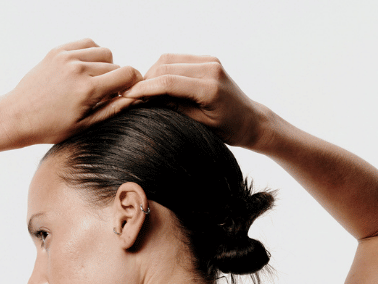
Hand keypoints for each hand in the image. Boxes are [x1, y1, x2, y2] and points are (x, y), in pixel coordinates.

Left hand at [1, 39, 141, 146]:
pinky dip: (91, 54)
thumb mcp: (85, 126)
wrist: (19, 116)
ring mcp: (67, 57)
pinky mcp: (57, 51)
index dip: (134, 82)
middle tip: (107, 95)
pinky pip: (86, 44)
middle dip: (117, 79)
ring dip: (106, 65)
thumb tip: (135, 98)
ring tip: (96, 81)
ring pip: (103, 52)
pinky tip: (86, 69)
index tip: (131, 91)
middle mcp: (78, 69)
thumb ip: (112, 110)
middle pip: (115, 65)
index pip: (126, 74)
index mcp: (87, 90)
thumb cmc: (51, 127)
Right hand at [122, 55, 265, 148]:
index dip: (144, 88)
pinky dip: (163, 70)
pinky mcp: (207, 59)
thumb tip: (147, 100)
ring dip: (152, 74)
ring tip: (143, 93)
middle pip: (165, 65)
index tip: (126, 96)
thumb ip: (175, 109)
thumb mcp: (200, 125)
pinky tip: (157, 86)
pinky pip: (177, 59)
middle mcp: (210, 67)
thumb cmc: (229, 130)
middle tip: (131, 96)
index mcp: (209, 86)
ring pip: (168, 59)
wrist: (251, 120)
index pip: (168, 81)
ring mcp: (209, 60)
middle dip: (145, 80)